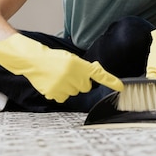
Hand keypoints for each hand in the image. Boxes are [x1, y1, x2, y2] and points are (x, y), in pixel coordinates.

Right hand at [0, 34, 122, 102]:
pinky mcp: (54, 94)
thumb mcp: (71, 58)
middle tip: (69, 73)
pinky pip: (63, 97)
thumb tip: (96, 72)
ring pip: (74, 93)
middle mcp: (72, 76)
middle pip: (85, 87)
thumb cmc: (53, 58)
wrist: (34, 61)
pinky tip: (53, 83)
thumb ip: (85, 67)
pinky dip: (60, 92)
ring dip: (70, 86)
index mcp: (78, 65)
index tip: (121, 87)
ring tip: (59, 76)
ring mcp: (63, 86)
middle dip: (80, 81)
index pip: (98, 74)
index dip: (111, 81)